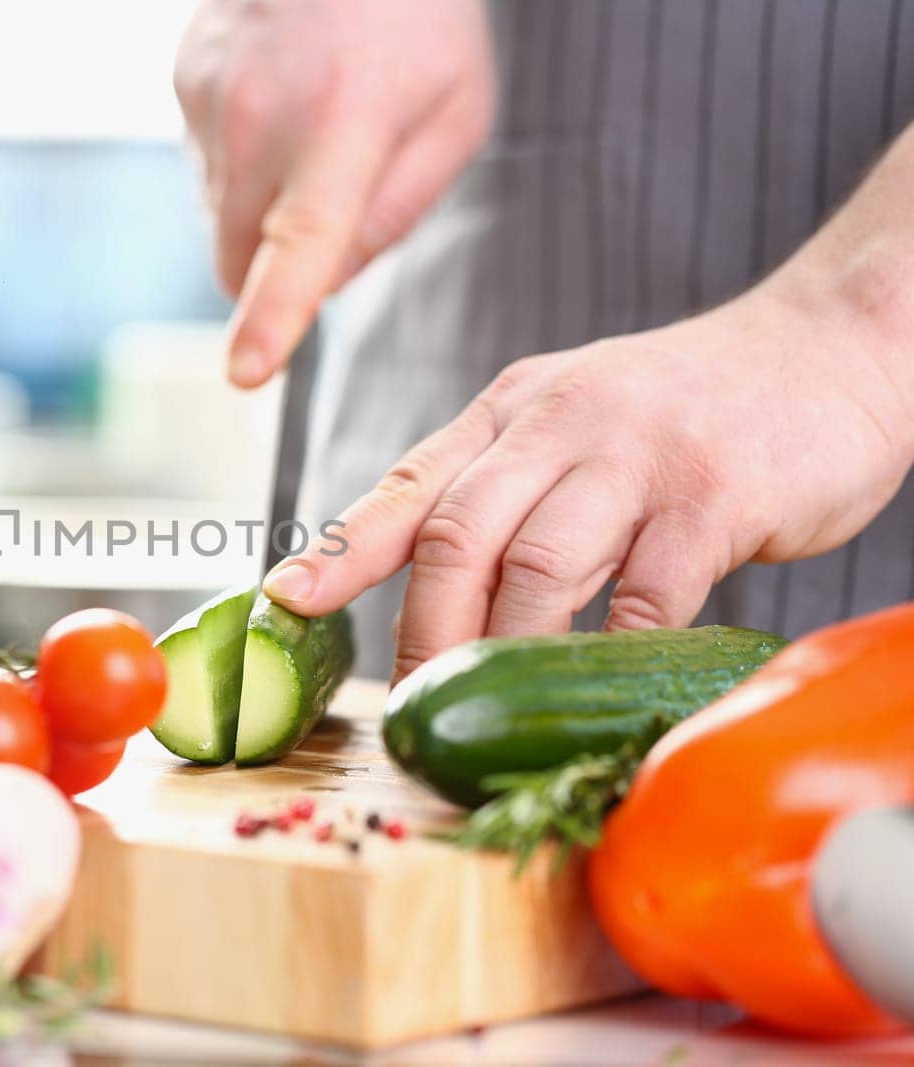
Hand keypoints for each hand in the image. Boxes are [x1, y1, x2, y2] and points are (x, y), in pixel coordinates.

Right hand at [173, 0, 493, 386]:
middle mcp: (259, 115)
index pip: (300, 241)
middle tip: (337, 197)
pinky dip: (243, 162)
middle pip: (239, 261)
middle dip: (278, 267)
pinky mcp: (182, 85)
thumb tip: (326, 279)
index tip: (245, 371)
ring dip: (263, 209)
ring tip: (312, 126)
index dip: (273, 315)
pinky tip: (281, 102)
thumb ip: (397, 212)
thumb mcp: (455, 113)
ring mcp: (208, 99)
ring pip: (220, 220)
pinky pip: (207, 169)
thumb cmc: (418, 19)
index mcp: (343, 125)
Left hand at [261, 276, 913, 683]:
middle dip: (424, 630)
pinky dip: (616, 648)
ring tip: (492, 706)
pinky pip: (649, 593)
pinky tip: (602, 681)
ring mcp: (636, 455)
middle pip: (456, 534)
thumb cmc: (683, 409)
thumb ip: (505, 489)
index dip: (338, 550)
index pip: (407, 484)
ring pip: (538, 566)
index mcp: (509, 410)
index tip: (284, 603)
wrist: (829, 347)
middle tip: (416, 700)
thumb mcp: (570, 420)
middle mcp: (558, 422)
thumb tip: (433, 594)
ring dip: (505, 649)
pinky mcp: (714, 494)